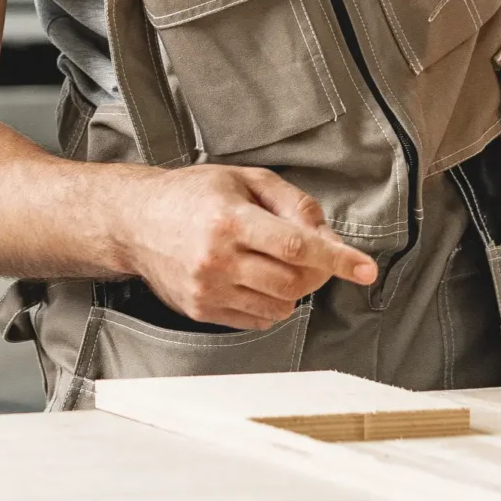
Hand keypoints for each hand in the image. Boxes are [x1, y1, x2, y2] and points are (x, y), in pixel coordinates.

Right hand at [112, 165, 376, 329]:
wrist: (134, 222)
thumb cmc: (192, 195)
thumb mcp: (244, 180)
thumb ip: (292, 203)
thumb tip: (328, 235)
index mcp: (229, 220)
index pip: (295, 245)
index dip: (337, 258)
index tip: (365, 269)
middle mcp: (217, 258)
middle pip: (293, 281)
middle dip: (316, 271)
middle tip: (310, 254)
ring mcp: (208, 289)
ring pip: (280, 306)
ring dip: (291, 288)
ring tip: (270, 262)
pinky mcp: (201, 310)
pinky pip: (258, 320)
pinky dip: (269, 303)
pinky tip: (251, 278)